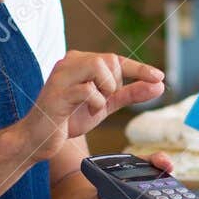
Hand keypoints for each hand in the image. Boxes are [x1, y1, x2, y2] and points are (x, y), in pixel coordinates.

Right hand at [16, 52, 164, 163]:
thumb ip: (129, 94)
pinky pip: (88, 90)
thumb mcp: (105, 105)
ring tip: (95, 105)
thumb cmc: (69, 119)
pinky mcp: (57, 93)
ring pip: (99, 66)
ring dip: (106, 89)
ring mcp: (62, 75)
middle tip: (103, 101)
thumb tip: (158, 84)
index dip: (140, 68)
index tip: (160, 76)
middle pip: (110, 60)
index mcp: (80, 61)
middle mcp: (70, 62)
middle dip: (115, 84)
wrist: (38, 139)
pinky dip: (95, 103)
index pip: (116, 59)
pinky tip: (86, 111)